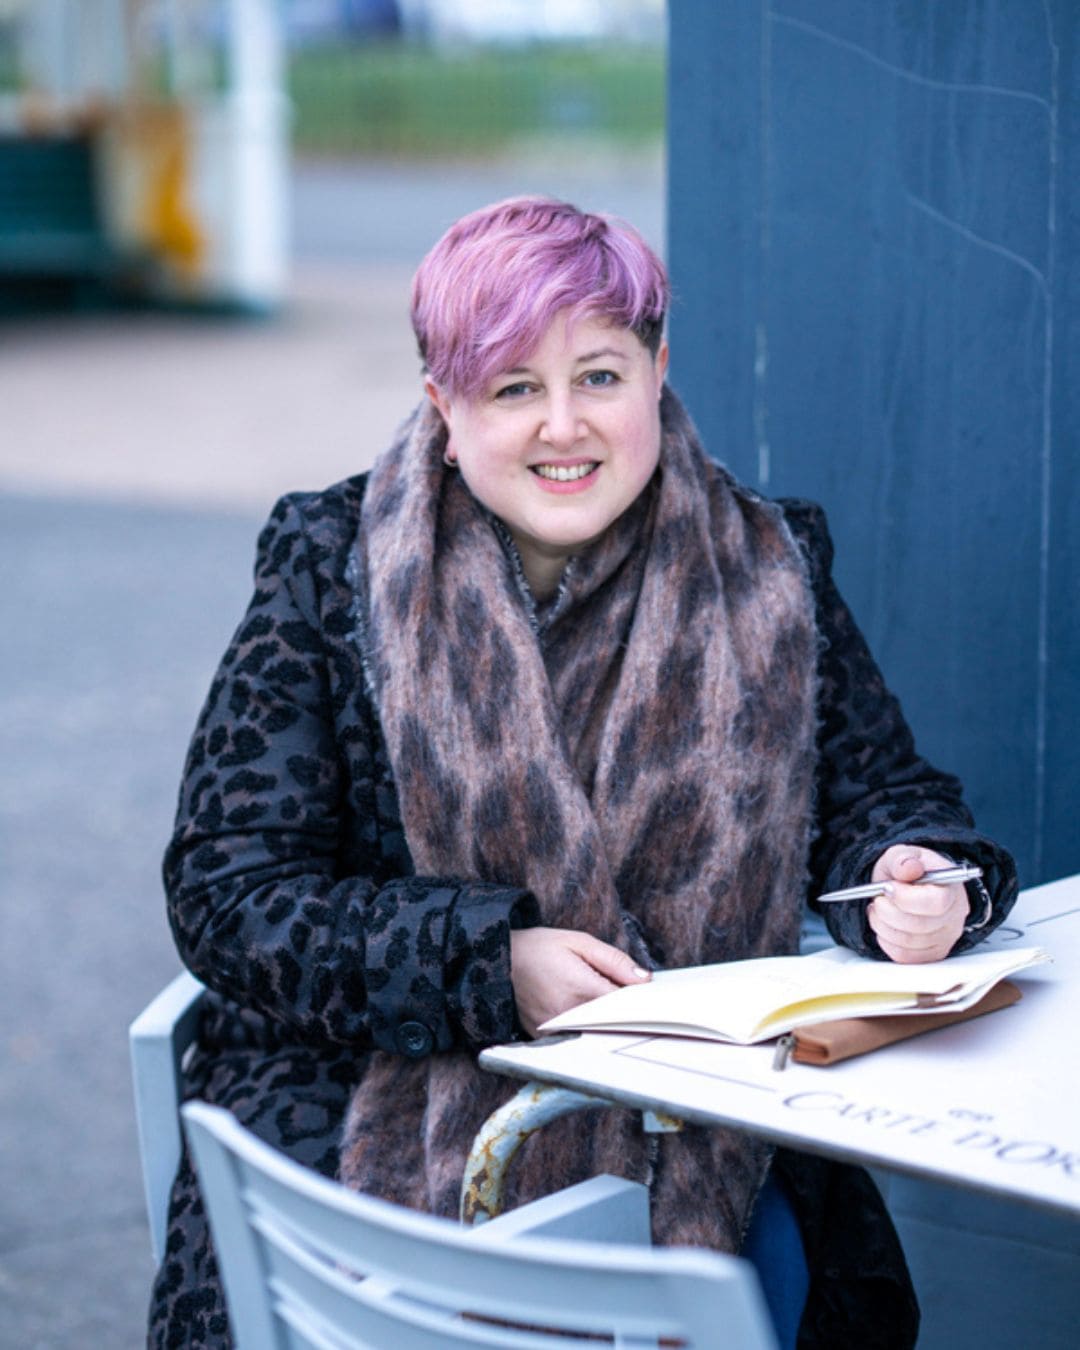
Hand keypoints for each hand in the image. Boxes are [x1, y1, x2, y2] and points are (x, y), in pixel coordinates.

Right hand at [510, 927, 650, 1038]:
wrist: (496, 961)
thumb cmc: (537, 948)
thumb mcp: (578, 942)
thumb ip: (614, 960)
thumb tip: (645, 980)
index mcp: (581, 989)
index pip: (626, 1005)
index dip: (640, 999)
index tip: (647, 994)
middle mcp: (569, 1015)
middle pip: (613, 1022)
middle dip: (625, 1011)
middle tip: (627, 996)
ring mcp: (556, 1031)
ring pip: (596, 1032)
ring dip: (606, 1021)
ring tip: (600, 1000)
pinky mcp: (545, 1039)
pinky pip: (576, 1038)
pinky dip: (586, 1028)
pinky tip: (584, 1012)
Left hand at [868, 845, 968, 963]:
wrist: (908, 887)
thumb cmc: (908, 872)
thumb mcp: (902, 855)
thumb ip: (903, 859)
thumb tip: (909, 868)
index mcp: (952, 888)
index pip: (935, 902)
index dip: (906, 898)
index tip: (887, 888)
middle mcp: (954, 916)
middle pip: (919, 926)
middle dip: (888, 912)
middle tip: (878, 899)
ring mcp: (945, 938)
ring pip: (908, 942)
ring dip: (882, 925)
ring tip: (878, 909)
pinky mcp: (932, 954)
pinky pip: (903, 956)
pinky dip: (885, 940)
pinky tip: (885, 924)